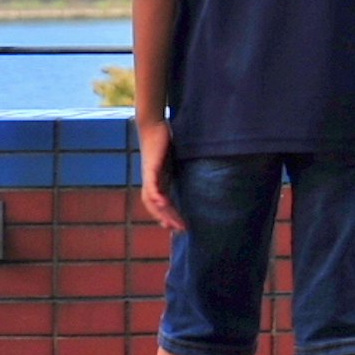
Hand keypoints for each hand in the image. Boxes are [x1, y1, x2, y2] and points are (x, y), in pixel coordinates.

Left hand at [135, 118, 185, 235]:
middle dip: (169, 219)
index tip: (179, 226)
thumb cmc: (166, 137)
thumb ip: (186, 165)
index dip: (168, 216)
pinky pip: (152, 187)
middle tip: (182, 229)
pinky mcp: (151, 168)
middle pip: (157, 207)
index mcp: (159, 180)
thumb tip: (204, 166)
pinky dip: (157, 197)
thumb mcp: (178, 156)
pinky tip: (164, 203)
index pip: (161, 204)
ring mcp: (150, 175)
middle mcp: (152, 181)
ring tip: (174, 223)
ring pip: (153, 201)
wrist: (153, 124)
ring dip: (164, 213)